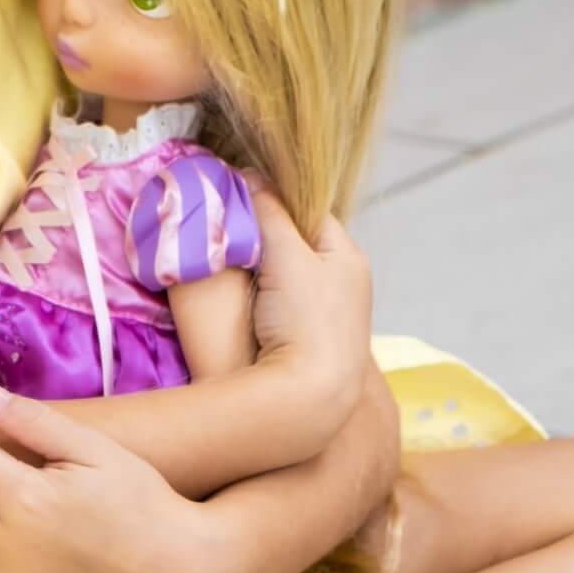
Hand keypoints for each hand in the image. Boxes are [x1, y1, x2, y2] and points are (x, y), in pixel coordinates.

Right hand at [247, 178, 371, 419]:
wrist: (311, 398)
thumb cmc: (307, 321)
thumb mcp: (287, 257)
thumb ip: (269, 213)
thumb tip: (250, 175)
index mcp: (347, 255)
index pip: (307, 209)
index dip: (272, 199)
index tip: (237, 195)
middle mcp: (345, 281)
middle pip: (296, 240)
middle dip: (263, 231)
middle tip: (227, 225)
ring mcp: (328, 313)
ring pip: (286, 271)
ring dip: (259, 264)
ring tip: (229, 259)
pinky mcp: (308, 339)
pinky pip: (280, 300)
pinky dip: (260, 293)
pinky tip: (241, 297)